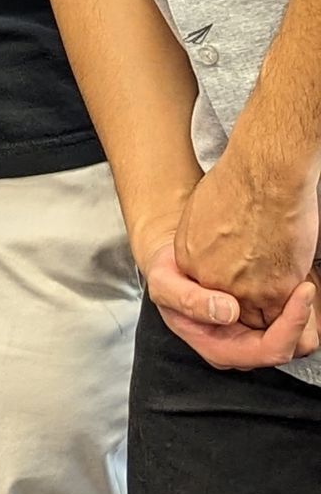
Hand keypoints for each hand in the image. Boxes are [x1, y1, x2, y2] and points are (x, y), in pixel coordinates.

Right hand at [142, 236, 318, 369]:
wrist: (172, 265)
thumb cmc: (167, 275)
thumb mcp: (164, 284)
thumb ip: (189, 300)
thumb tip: (227, 312)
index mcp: (219, 348)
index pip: (268, 350)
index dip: (291, 325)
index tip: (302, 291)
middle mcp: (241, 349)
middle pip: (290, 349)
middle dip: (304, 321)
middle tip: (306, 283)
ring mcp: (254, 338)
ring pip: (298, 340)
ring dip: (306, 315)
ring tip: (302, 281)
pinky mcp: (263, 324)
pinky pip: (294, 323)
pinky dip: (299, 305)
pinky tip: (294, 281)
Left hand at [175, 146, 320, 329]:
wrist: (263, 173)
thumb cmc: (241, 179)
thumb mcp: (204, 210)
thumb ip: (209, 240)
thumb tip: (225, 247)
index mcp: (189, 259)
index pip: (211, 290)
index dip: (236, 287)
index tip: (252, 275)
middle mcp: (209, 281)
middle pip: (233, 310)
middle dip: (255, 307)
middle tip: (275, 291)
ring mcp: (240, 290)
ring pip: (262, 321)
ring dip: (280, 313)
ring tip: (292, 291)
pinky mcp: (273, 292)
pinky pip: (287, 317)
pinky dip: (298, 310)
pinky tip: (304, 288)